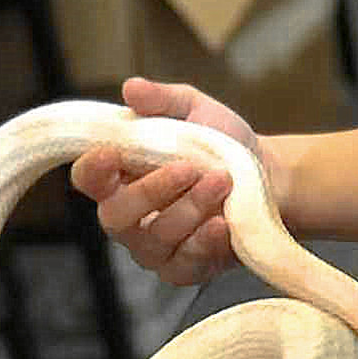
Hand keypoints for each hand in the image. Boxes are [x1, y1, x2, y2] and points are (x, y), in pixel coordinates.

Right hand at [71, 77, 279, 286]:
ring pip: (156, 236)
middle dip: (154, 190)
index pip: (88, 178)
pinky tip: (223, 224)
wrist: (270, 180)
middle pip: (116, 214)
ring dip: (191, 208)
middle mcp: (128, 217)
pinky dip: (204, 242)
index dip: (92, 168)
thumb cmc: (222, 145)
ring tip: (224, 182)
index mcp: (119, 176)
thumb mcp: (196, 112)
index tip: (111, 152)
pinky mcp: (182, 270)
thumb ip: (163, 100)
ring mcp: (153, 248)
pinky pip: (183, 264)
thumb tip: (131, 88)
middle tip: (192, 167)